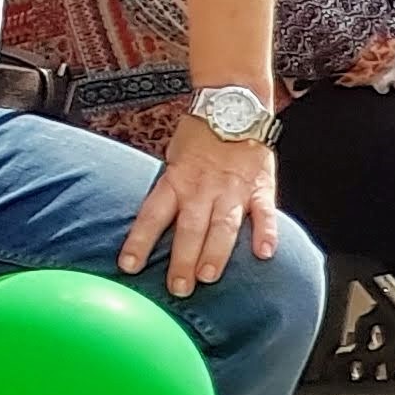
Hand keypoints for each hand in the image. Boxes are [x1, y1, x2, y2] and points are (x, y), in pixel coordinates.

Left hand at [126, 116, 278, 295]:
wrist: (231, 106)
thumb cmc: (199, 135)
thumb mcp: (172, 159)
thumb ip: (169, 191)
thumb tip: (153, 223)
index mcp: (176, 181)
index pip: (152, 215)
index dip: (139, 241)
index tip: (128, 266)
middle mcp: (202, 188)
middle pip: (188, 228)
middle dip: (182, 260)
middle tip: (178, 288)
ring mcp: (232, 189)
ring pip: (223, 226)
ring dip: (216, 253)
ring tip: (208, 277)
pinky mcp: (261, 188)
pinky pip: (264, 214)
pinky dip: (266, 233)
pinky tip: (265, 254)